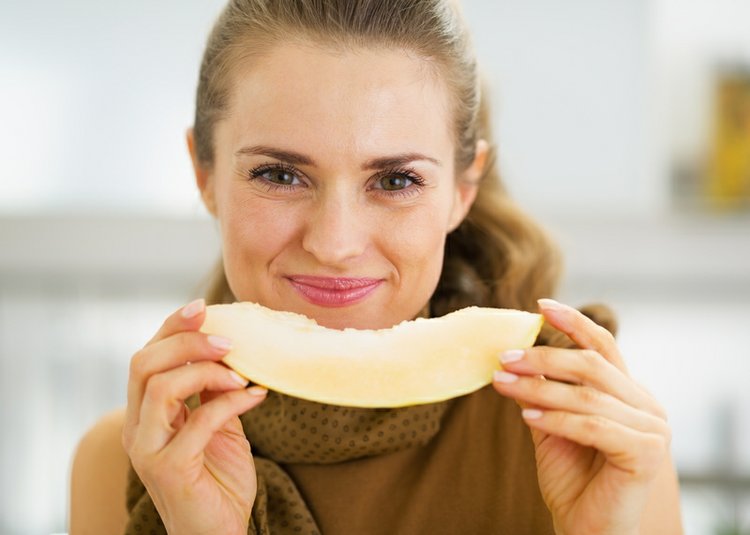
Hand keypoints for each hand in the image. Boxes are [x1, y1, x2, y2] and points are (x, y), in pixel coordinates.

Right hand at [122, 298, 267, 534]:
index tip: (204, 308)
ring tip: (241, 372)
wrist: (219, 532)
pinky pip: (198, 420)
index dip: (171, 327)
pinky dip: (231, 401)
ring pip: (160, 387)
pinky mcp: (168, 468)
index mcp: (145, 413)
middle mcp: (137, 427)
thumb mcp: (217, 424)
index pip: (146, 356)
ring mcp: (147, 449)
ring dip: (207, 370)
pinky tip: (256, 395)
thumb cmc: (217, 479)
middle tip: (228, 340)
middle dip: (186, 341)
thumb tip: (230, 348)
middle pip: (144, 363)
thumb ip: (213, 391)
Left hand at [492, 299, 670, 534]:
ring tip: (502, 383)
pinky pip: (593, 426)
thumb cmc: (572, 480)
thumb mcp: (551, 427)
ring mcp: (652, 428)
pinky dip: (556, 419)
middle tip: (503, 357)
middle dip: (543, 358)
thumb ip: (542, 394)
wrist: (587, 530)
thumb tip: (513, 358)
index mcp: (629, 393)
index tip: (541, 306)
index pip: (604, 346)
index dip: (574, 323)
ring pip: (587, 395)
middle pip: (591, 365)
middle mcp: (646, 405)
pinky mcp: (646, 452)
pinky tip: (527, 416)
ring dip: (539, 387)